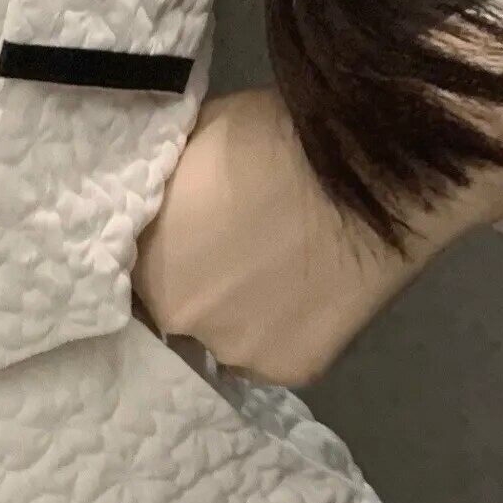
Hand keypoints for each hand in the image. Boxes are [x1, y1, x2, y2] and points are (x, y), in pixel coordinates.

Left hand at [134, 82, 502, 390]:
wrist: (370, 165)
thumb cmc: (277, 134)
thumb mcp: (194, 147)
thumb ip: (169, 195)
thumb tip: (165, 208)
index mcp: (144, 260)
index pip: (132, 277)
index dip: (163, 259)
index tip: (187, 243)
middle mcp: (178, 319)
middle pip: (176, 314)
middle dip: (199, 288)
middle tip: (238, 255)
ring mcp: (236, 350)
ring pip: (225, 339)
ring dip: (242, 315)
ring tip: (279, 272)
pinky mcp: (290, 369)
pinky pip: (273, 353)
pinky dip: (287, 328)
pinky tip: (309, 292)